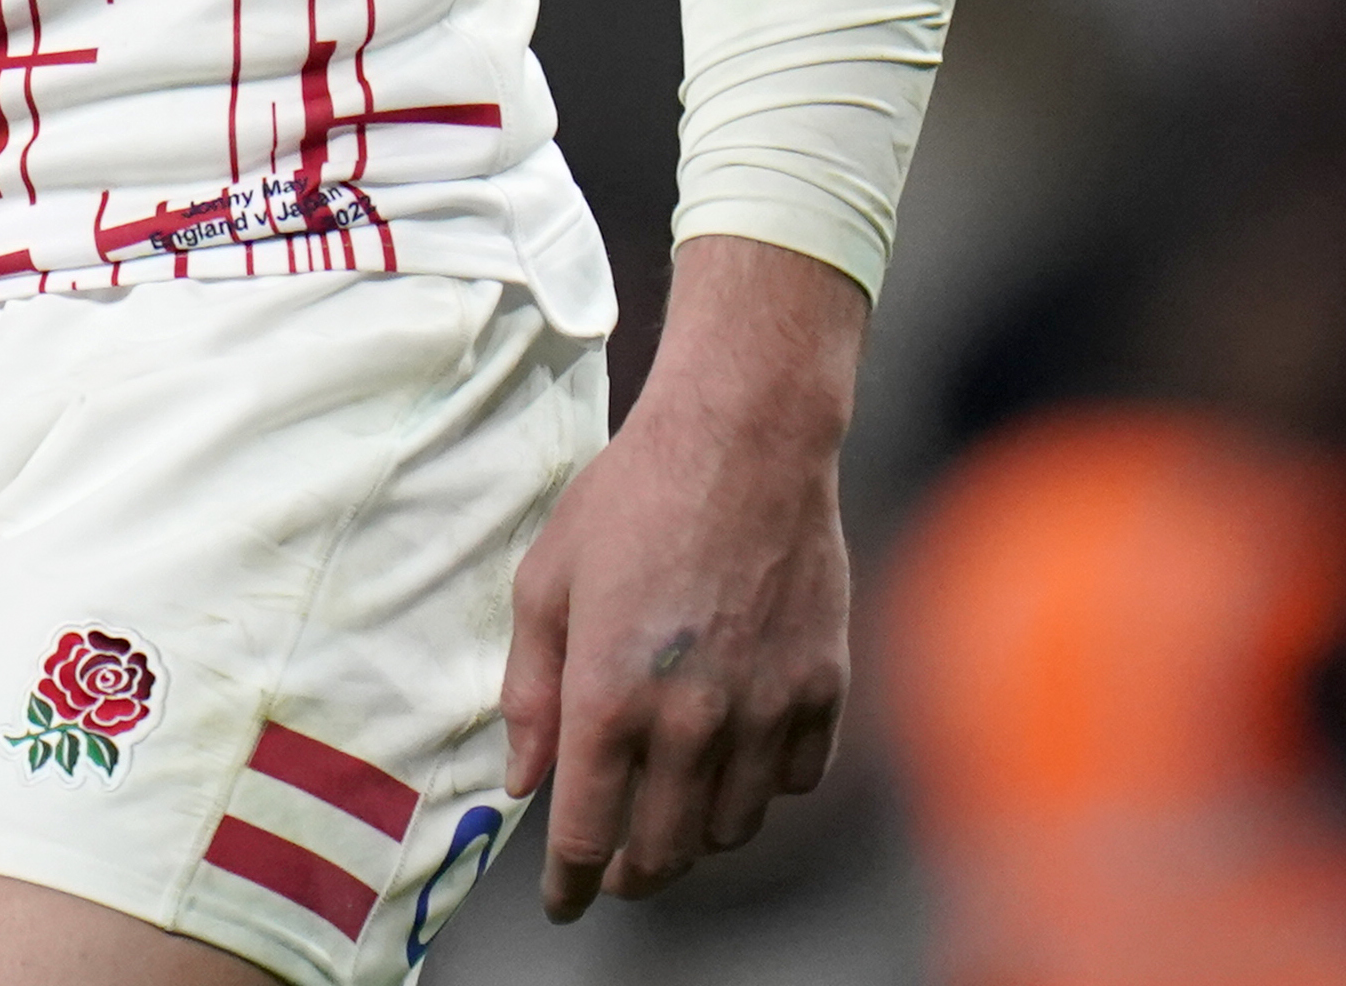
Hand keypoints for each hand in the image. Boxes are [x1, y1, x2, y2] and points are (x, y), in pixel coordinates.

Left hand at [500, 236, 864, 920]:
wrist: (743, 442)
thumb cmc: (629, 501)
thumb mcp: (544, 584)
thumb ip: (530, 693)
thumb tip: (523, 781)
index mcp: (610, 700)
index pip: (586, 834)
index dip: (570, 884)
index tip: (562, 902)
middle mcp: (692, 724)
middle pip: (663, 851)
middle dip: (631, 874)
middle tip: (613, 870)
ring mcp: (767, 712)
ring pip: (732, 828)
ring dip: (696, 835)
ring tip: (670, 813)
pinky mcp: (823, 691)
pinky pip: (793, 780)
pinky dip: (762, 787)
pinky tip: (736, 760)